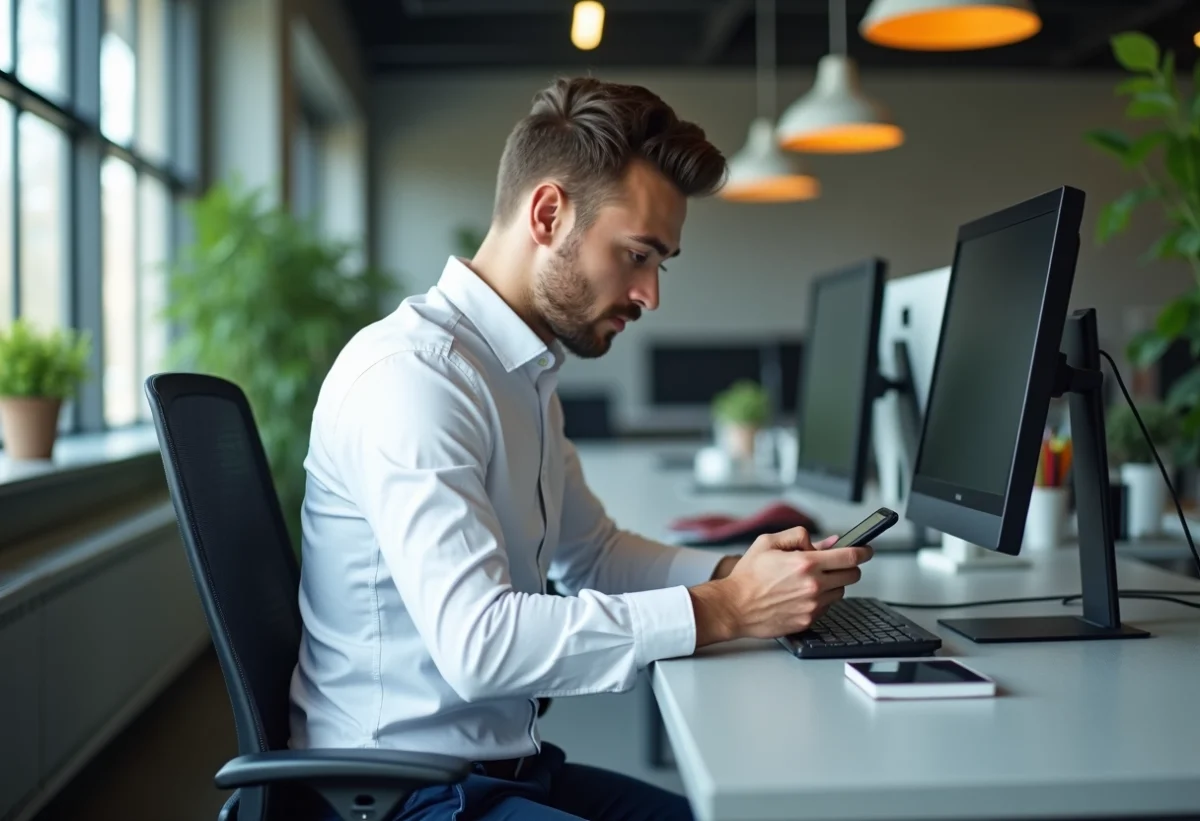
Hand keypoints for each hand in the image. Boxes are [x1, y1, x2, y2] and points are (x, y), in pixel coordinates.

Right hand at [689, 527, 872, 646]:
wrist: (734, 606)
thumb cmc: (748, 575)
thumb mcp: (768, 543)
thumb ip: (799, 537)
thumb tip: (826, 541)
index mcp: (805, 563)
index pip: (850, 556)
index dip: (863, 551)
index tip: (866, 549)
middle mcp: (813, 585)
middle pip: (852, 575)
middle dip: (848, 567)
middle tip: (837, 564)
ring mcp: (812, 605)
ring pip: (840, 592)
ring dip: (833, 584)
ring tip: (812, 580)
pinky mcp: (808, 620)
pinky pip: (827, 607)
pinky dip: (821, 599)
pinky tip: (803, 594)